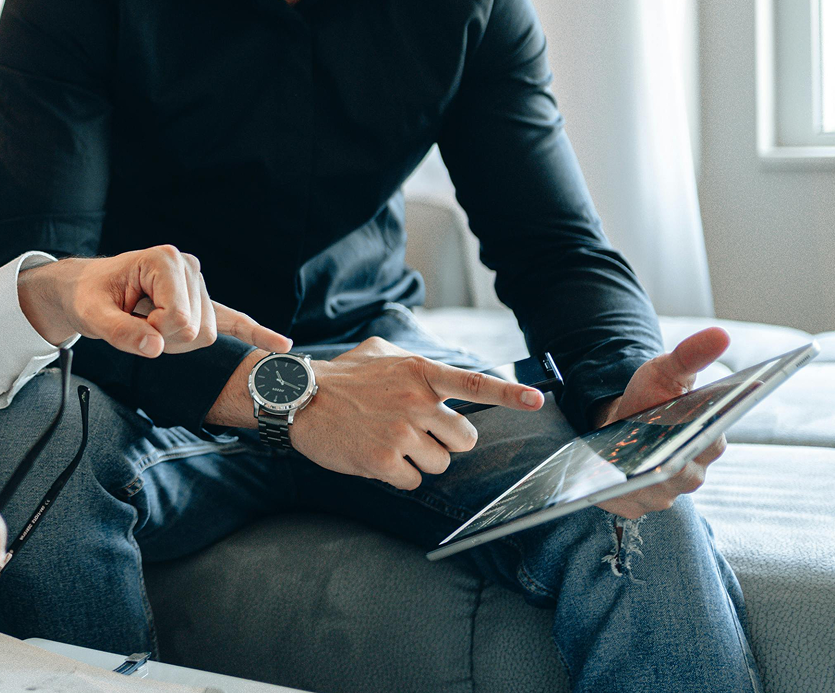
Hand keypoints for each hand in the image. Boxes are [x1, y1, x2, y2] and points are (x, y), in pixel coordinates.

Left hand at [15, 245, 292, 357]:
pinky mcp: (203, 299)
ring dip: (175, 342)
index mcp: (165, 260)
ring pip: (206, 336)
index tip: (131, 321)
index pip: (181, 319)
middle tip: (137, 325)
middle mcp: (188, 267)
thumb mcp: (92, 315)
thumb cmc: (89, 296)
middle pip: (197, 330)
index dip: (154, 333)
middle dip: (166, 339)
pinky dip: (256, 333)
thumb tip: (154, 347)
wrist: (88, 288)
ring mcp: (198, 283)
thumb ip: (120, 332)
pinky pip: (234, 319)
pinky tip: (281, 346)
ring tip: (148, 323)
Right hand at [212, 337, 544, 490]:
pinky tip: (374, 456)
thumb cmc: (340, 378)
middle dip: (445, 442)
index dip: (509, 394)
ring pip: (439, 463)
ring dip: (418, 460)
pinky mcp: (384, 460)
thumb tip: (441, 375)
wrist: (298, 400)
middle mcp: (416, 401)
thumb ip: (415, 363)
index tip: (537, 400)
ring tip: (387, 442)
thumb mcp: (379, 352)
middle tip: (416, 434)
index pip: (474, 385)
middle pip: (463, 439)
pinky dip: (397, 475)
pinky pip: (412, 481)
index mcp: (419, 373)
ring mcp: (401, 432)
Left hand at [591, 327, 730, 518]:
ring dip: (639, 478)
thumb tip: (721, 334)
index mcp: (708, 442)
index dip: (703, 437)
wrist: (621, 422)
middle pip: (683, 472)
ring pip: (655, 490)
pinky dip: (613, 492)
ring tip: (622, 464)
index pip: (711, 443)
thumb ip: (691, 355)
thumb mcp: (667, 371)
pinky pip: (626, 503)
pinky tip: (599, 481)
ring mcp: (665, 494)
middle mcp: (692, 474)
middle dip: (667, 459)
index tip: (689, 426)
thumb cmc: (650, 397)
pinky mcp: (636, 506)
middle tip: (651, 445)